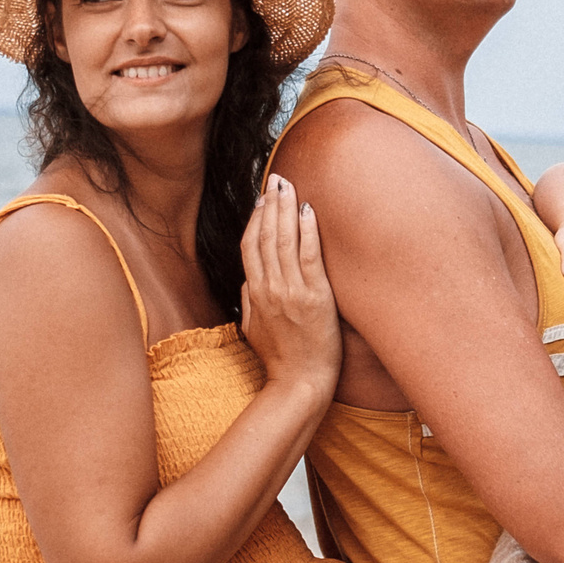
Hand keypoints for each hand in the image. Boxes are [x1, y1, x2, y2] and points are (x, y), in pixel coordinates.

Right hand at [238, 176, 340, 396]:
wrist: (300, 383)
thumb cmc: (280, 360)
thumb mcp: (252, 329)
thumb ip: (248, 302)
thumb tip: (249, 280)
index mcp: (254, 293)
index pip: (250, 246)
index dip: (255, 219)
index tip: (261, 199)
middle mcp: (269, 288)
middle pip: (265, 236)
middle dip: (269, 204)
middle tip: (276, 180)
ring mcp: (291, 292)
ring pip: (284, 240)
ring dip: (285, 209)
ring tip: (288, 185)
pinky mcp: (315, 297)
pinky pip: (309, 256)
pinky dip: (307, 231)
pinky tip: (308, 211)